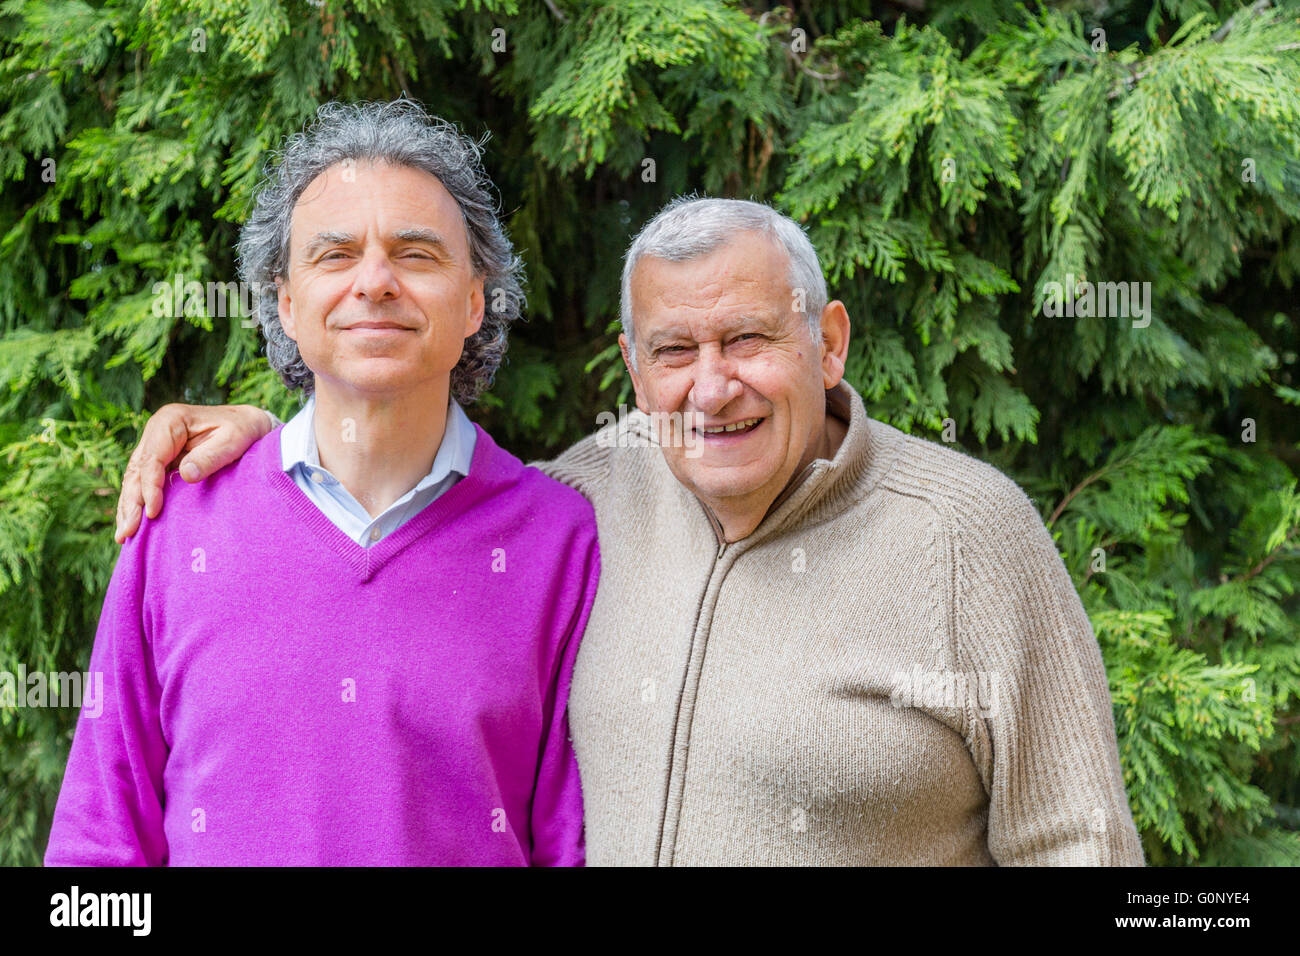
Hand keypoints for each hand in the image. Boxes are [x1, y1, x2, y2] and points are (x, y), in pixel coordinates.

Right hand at [115, 404, 273, 542]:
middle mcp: (156, 432)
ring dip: (128, 507)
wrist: (248, 424)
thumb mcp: (234, 440)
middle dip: (132, 503)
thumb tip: (185, 475)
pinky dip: (137, 502)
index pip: (152, 459)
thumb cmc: (243, 430)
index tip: (153, 513)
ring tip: (124, 535)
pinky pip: (142, 481)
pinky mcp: (160, 458)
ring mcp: (155, 445)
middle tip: (127, 533)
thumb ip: (211, 457)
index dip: (150, 488)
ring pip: (134, 478)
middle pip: (137, 470)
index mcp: (170, 421)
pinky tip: (131, 523)